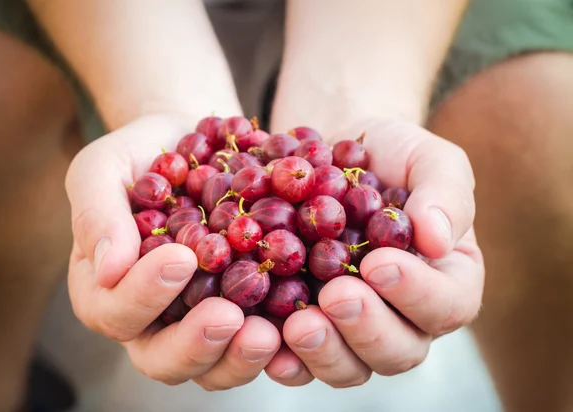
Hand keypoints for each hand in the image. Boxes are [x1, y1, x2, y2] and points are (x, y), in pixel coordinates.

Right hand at [66, 115, 280, 389]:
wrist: (194, 143)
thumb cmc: (140, 155)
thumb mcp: (104, 168)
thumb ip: (98, 214)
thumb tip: (109, 270)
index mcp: (108, 290)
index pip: (114, 313)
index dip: (143, 296)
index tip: (181, 258)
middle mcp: (152, 318)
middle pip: (164, 359)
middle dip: (196, 345)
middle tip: (228, 317)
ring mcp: (201, 320)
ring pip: (214, 367)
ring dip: (240, 358)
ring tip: (268, 335)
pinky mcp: (246, 311)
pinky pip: (260, 341)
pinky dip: (280, 346)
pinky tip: (302, 326)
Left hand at [264, 118, 484, 386]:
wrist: (331, 150)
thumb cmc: (388, 153)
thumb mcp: (427, 158)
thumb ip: (445, 194)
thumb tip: (438, 241)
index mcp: (445, 279)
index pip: (447, 305)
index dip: (417, 293)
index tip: (377, 263)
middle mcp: (403, 315)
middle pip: (399, 351)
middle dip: (367, 329)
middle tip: (336, 296)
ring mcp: (353, 327)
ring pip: (351, 367)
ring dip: (325, 352)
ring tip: (298, 324)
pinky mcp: (310, 326)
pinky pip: (301, 360)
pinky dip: (285, 359)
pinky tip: (266, 341)